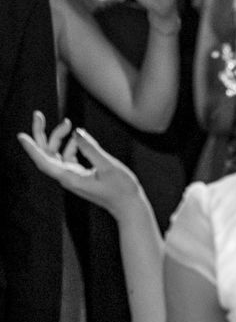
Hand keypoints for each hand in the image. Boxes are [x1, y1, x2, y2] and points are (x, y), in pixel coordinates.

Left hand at [17, 111, 141, 218]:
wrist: (128, 205)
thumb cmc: (121, 188)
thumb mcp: (108, 165)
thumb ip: (91, 148)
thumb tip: (77, 133)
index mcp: (70, 178)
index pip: (44, 161)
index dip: (31, 148)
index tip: (21, 136)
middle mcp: (67, 177)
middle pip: (46, 154)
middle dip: (41, 135)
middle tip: (39, 115)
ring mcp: (72, 177)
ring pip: (57, 154)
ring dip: (59, 138)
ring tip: (68, 123)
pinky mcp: (79, 175)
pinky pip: (67, 158)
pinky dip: (70, 145)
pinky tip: (79, 138)